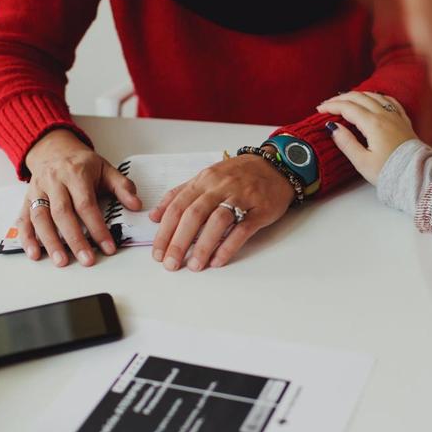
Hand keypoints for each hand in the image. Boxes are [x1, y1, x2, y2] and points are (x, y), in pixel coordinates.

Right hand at [19, 129, 141, 266]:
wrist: (53, 148)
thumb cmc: (81, 163)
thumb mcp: (105, 169)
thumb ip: (122, 186)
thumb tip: (136, 205)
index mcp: (75, 174)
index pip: (86, 204)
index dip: (97, 227)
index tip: (108, 247)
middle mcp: (54, 182)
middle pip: (62, 213)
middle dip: (75, 239)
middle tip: (86, 260)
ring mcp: (37, 190)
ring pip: (40, 217)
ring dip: (50, 241)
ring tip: (61, 261)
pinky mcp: (27, 198)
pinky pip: (24, 218)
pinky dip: (26, 237)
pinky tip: (34, 253)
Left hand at [149, 154, 295, 270]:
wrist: (275, 165)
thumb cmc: (239, 175)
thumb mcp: (206, 178)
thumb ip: (180, 194)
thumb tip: (155, 215)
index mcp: (204, 180)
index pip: (177, 206)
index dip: (165, 231)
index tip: (157, 252)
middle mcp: (220, 187)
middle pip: (194, 214)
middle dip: (179, 242)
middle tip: (170, 263)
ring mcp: (241, 198)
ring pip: (217, 221)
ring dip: (203, 246)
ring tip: (194, 266)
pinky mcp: (260, 210)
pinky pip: (242, 230)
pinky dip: (228, 246)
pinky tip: (217, 260)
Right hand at [316, 91, 417, 184]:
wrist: (416, 176)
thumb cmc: (390, 171)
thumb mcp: (362, 162)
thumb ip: (346, 143)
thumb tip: (333, 128)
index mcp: (373, 124)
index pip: (348, 108)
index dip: (331, 106)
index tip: (320, 109)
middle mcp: (385, 115)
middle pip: (359, 98)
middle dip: (340, 99)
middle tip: (328, 104)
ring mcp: (396, 116)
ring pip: (374, 96)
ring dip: (357, 95)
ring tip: (345, 100)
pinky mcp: (404, 121)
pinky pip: (389, 101)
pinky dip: (376, 97)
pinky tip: (373, 99)